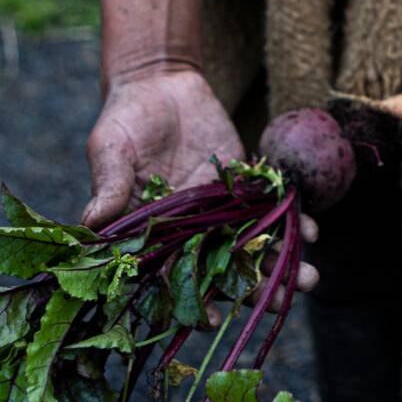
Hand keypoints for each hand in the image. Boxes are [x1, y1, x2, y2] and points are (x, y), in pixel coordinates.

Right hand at [83, 66, 319, 310]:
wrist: (162, 83)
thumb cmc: (126, 118)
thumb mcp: (111, 148)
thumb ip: (109, 186)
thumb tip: (89, 224)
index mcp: (153, 234)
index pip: (172, 277)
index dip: (191, 300)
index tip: (212, 318)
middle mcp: (192, 230)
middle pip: (225, 271)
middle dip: (255, 291)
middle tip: (284, 303)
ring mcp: (223, 211)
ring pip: (256, 247)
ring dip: (283, 265)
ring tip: (310, 280)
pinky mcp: (247, 187)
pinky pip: (274, 210)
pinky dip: (295, 223)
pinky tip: (313, 231)